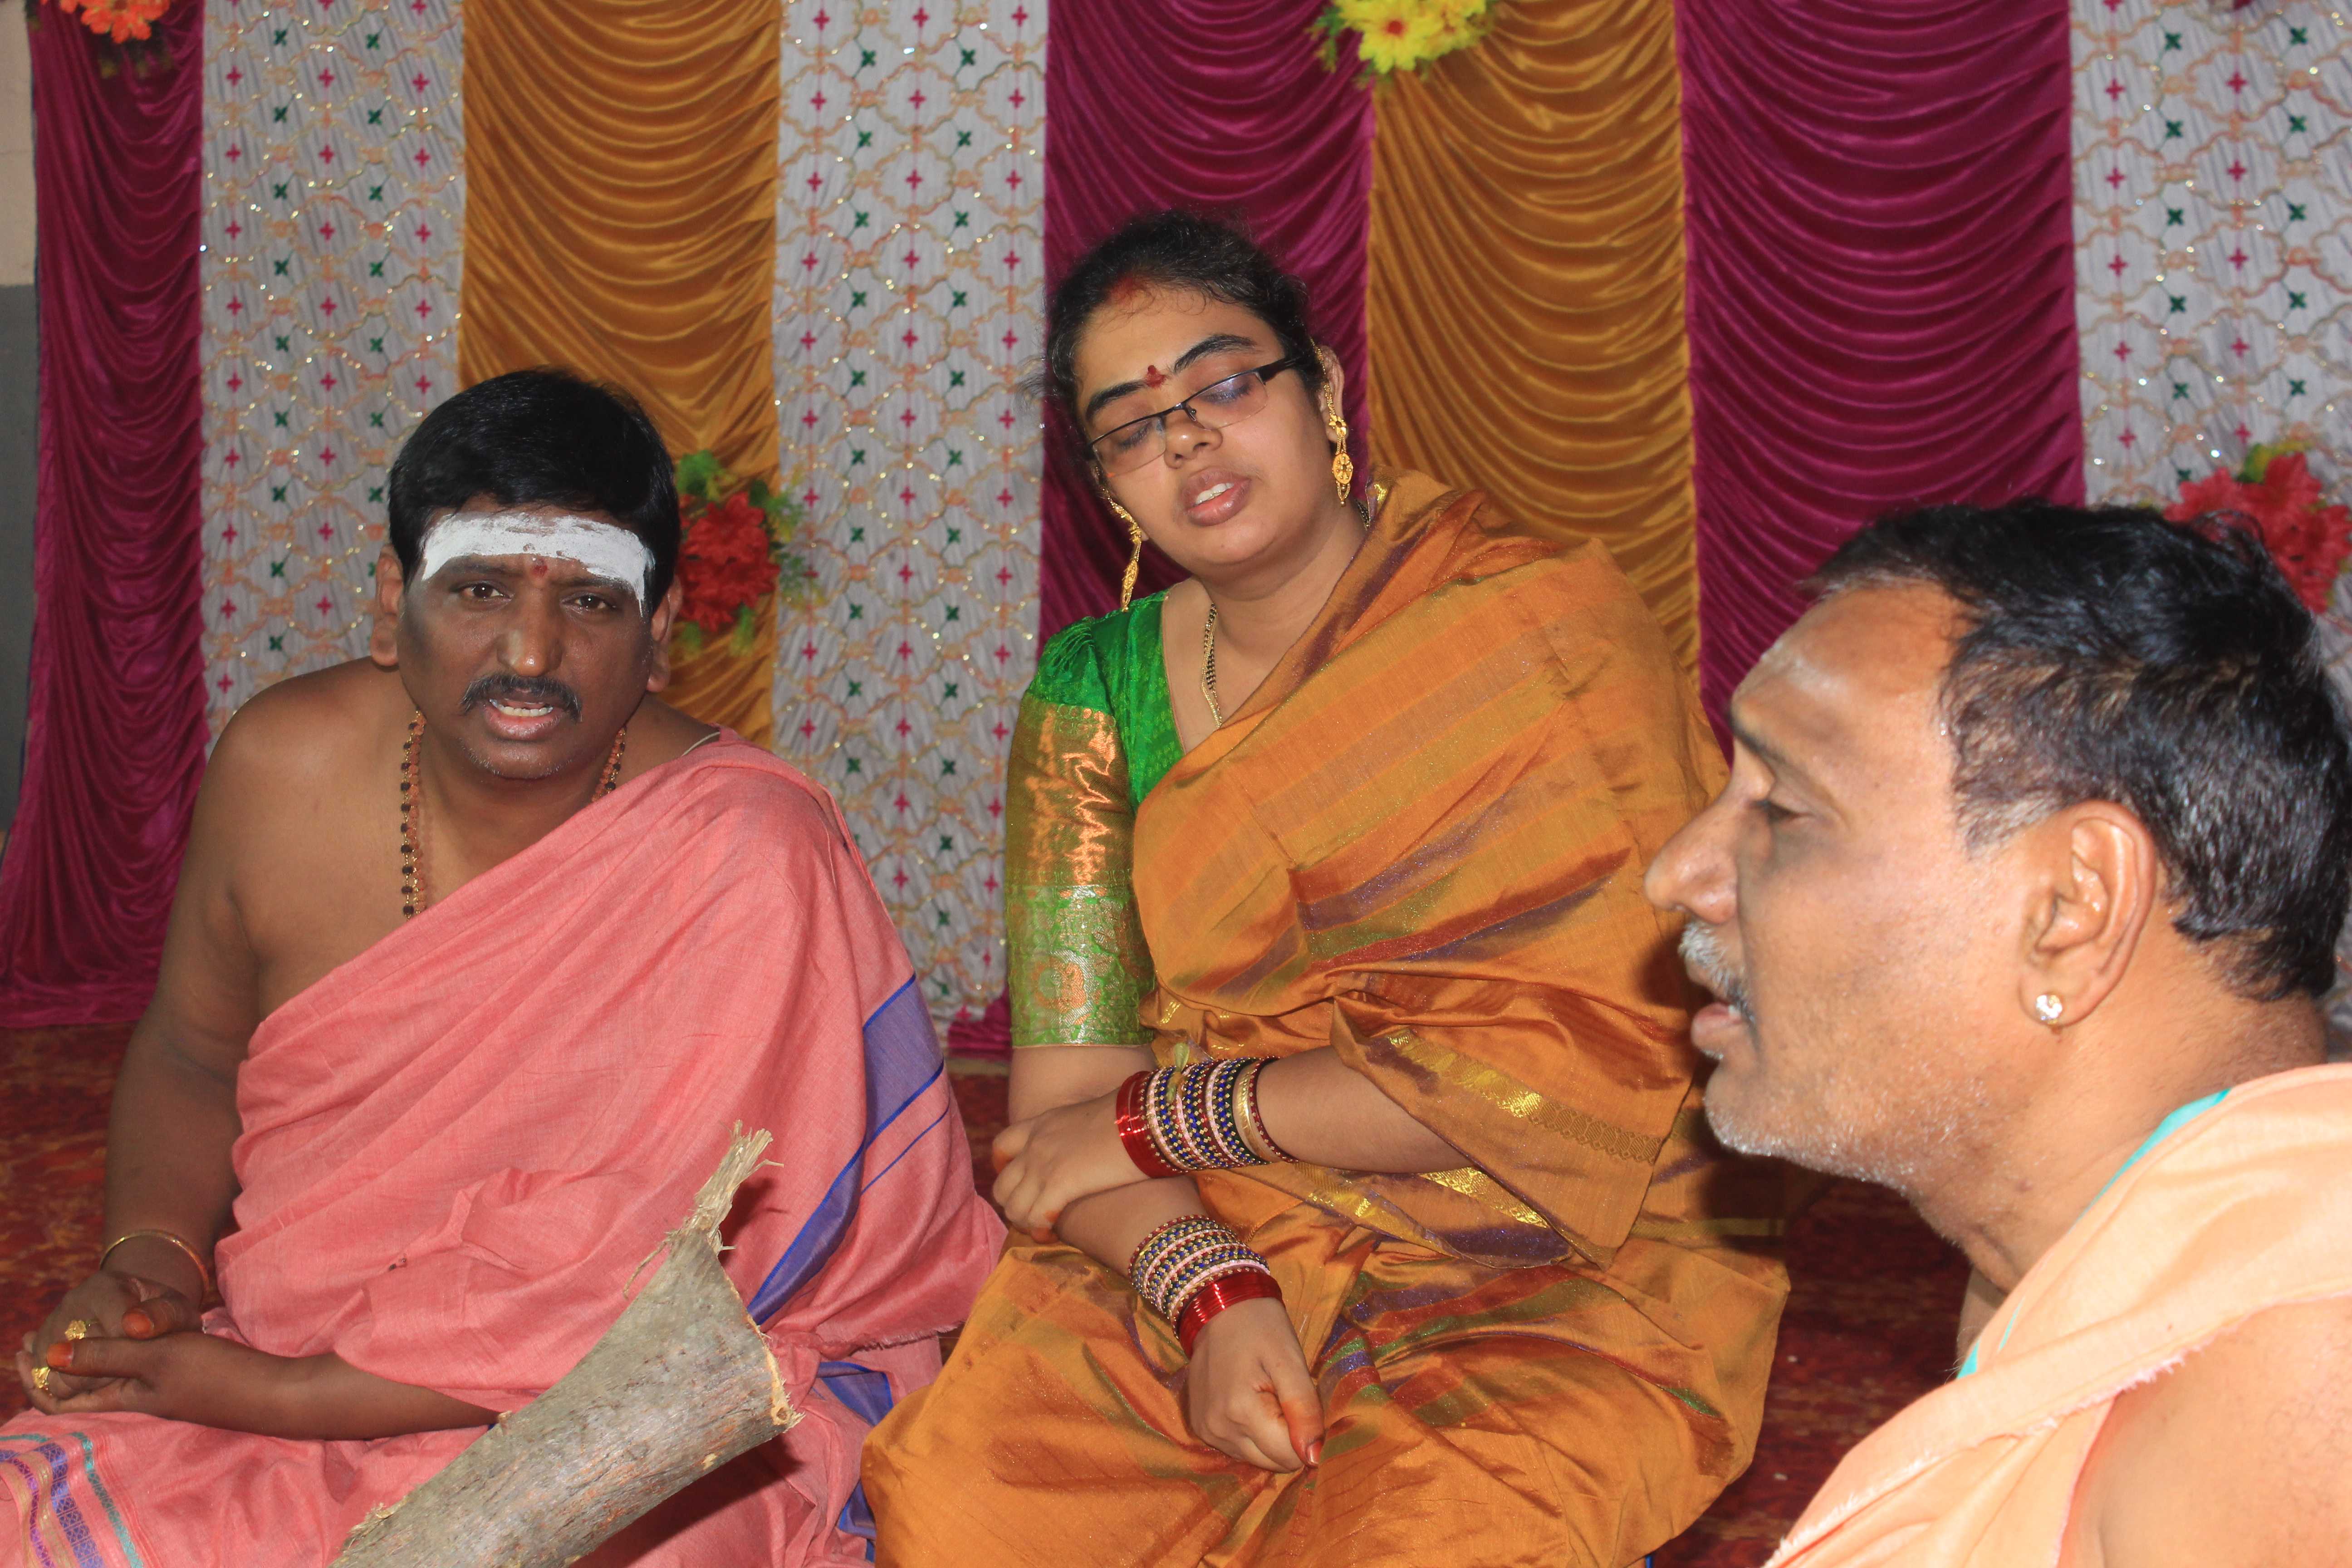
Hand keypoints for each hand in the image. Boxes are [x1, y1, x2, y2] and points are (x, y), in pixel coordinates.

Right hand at [17, 1270, 201, 1402]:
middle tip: (129, 1369)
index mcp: (105, 1286)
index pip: (111, 1333)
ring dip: (84, 1385)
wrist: (139, 1318)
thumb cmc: (162, 1317)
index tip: (144, 1357)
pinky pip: (41, 1381)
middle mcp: (71, 1302)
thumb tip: (133, 1325)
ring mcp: (51, 1325)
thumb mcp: (176, 1311)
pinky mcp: (41, 1349)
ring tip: (111, 1375)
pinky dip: (63, 1391)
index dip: (131, 1354)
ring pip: (55, 1372)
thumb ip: (162, 1316)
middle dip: (107, 1373)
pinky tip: (88, 1383)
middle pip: (80, 1355)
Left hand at [20, 1327, 311, 1435]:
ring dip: (86, 1353)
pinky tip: (124, 1331)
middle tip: (34, 1335)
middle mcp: (137, 1398)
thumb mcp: (156, 1359)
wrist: (273, 1391)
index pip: (61, 1400)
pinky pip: (132, 1367)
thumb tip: (50, 1356)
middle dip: (56, 1363)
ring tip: (72, 1328)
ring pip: (107, 1376)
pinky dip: (115, 1349)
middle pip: (81, 1388)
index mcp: (124, 1398)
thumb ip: (107, 1356)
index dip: (35, 1378)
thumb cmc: (214, 1374)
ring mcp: (160, 1389)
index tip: (20, 1348)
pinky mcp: (182, 1378)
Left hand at [992, 1089, 1145, 1238]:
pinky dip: (1040, 1230)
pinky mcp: (1058, 1185)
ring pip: (1013, 1207)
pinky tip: (1053, 1234)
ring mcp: (1042, 1165)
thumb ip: (1077, 1133)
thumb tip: (1090, 1147)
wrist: (1144, 1118)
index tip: (1018, 1183)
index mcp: (1041, 1123)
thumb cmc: (1131, 1117)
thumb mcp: (1090, 1116)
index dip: (1003, 1169)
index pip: (1002, 1145)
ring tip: (1044, 1229)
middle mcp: (1034, 1144)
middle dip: (1013, 1205)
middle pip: (1002, 1185)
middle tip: (1033, 1215)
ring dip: (1026, 1222)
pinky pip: (1034, 1217)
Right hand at [1183, 1296, 1324, 1472]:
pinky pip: (1238, 1448)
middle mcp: (1218, 1430)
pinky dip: (1251, 1432)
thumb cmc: (1261, 1329)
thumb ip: (1304, 1409)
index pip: (1291, 1456)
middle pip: (1273, 1463)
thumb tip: (1315, 1457)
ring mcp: (1206, 1431)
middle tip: (1283, 1396)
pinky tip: (1249, 1401)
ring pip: (1257, 1458)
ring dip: (1269, 1436)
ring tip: (1265, 1395)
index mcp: (1241, 1412)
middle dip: (1288, 1437)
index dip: (1306, 1432)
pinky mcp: (1200, 1428)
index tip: (1300, 1402)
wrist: (1219, 1308)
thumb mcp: (1290, 1361)